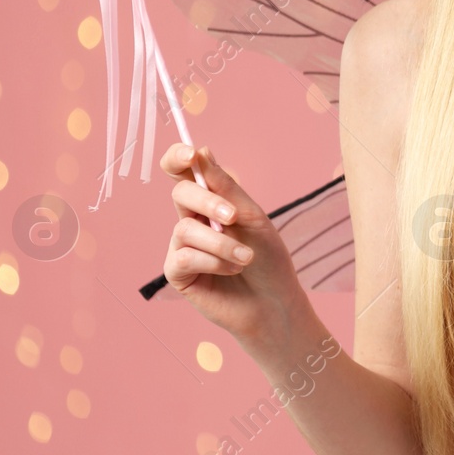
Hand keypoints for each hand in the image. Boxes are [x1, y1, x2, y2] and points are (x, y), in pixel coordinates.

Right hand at [160, 144, 310, 348]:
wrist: (275, 303)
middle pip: (181, 193)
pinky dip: (214, 262)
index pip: (183, 172)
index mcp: (210, 202)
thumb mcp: (252, 218)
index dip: (178, 158)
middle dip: (207, 202)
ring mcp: (182, 246)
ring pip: (185, 228)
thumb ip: (225, 188)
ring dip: (222, 244)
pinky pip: (184, 256)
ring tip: (247, 258)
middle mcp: (191, 220)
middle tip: (234, 217)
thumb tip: (201, 151)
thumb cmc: (268, 260)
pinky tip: (233, 270)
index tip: (190, 154)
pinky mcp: (177, 273)